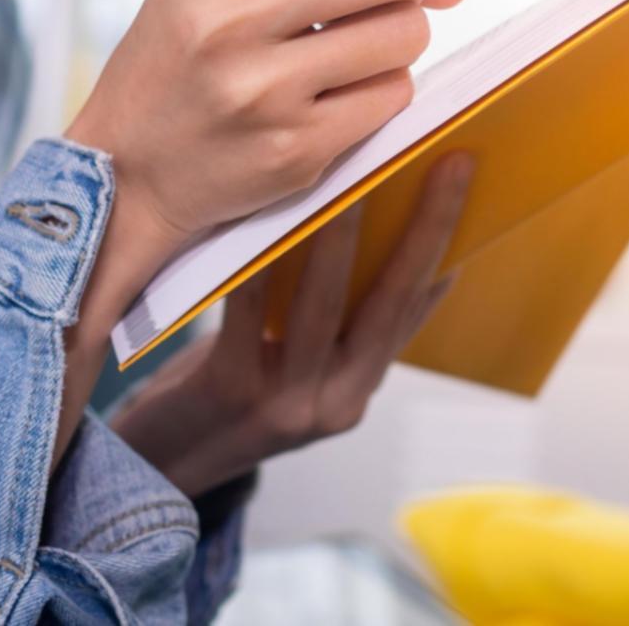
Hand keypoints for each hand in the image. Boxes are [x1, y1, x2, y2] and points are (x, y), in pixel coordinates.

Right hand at [65, 0, 468, 312]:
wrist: (128, 167)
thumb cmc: (186, 53)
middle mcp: (236, 14)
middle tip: (363, 0)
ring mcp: (266, 88)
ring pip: (409, 34)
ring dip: (390, 40)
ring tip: (338, 51)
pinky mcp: (295, 149)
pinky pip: (394, 95)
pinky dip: (376, 91)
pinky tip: (329, 96)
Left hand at [110, 151, 475, 497]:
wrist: (164, 463)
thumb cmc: (234, 393)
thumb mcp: (302, 373)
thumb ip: (349, 327)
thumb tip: (407, 250)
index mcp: (357, 390)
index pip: (413, 310)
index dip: (443, 245)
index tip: (463, 178)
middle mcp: (334, 401)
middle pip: (388, 304)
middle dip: (424, 229)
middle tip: (447, 165)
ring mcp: (286, 401)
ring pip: (323, 304)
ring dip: (342, 234)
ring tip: (356, 174)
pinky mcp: (231, 389)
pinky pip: (250, 312)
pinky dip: (261, 261)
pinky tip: (267, 215)